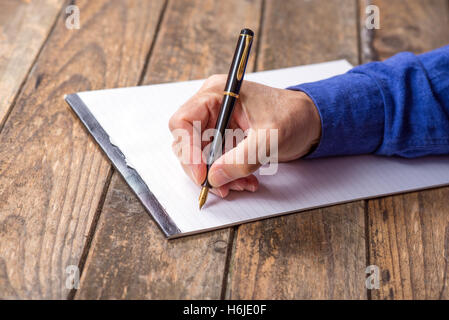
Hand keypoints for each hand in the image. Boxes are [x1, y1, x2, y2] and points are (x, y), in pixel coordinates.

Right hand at [168, 74, 320, 197]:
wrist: (309, 121)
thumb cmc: (294, 117)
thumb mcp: (270, 138)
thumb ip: (242, 159)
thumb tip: (214, 177)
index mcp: (218, 94)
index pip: (184, 121)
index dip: (188, 150)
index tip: (201, 173)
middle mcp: (212, 106)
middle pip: (187, 141)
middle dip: (203, 168)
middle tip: (219, 186)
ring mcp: (217, 123)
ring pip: (200, 156)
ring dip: (217, 175)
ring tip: (241, 184)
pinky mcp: (224, 138)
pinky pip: (214, 161)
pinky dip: (227, 175)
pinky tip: (245, 180)